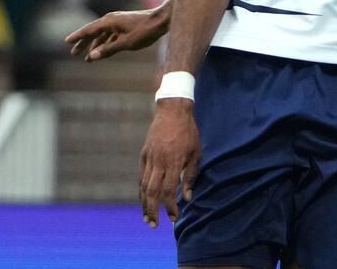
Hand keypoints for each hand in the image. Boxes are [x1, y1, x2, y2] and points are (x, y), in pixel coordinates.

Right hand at [66, 8, 167, 61]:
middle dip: (83, 43)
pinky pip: (110, 36)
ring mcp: (119, 23)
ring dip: (94, 46)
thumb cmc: (145, 31)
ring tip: (87, 59)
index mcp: (109, 21)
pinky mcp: (125, 26)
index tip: (67, 41)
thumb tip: (91, 56)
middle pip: (93, 32)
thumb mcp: (126, 43)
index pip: (89, 30)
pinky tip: (102, 52)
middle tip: (73, 53)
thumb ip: (108, 50)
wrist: (162, 20)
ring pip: (102, 35)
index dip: (78, 36)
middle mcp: (112, 20)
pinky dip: (105, 44)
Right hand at [139, 99, 199, 227]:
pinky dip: (141, 190)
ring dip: (144, 204)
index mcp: (173, 162)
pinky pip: (141, 176)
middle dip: (152, 211)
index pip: (168, 190)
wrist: (173, 111)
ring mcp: (149, 158)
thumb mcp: (196, 153)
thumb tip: (186, 197)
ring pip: (143, 186)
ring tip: (146, 218)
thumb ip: (190, 176)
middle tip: (154, 225)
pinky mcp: (144, 154)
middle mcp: (158, 161)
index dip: (170, 206)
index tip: (174, 217)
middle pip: (152, 192)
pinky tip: (144, 200)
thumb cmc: (188, 132)